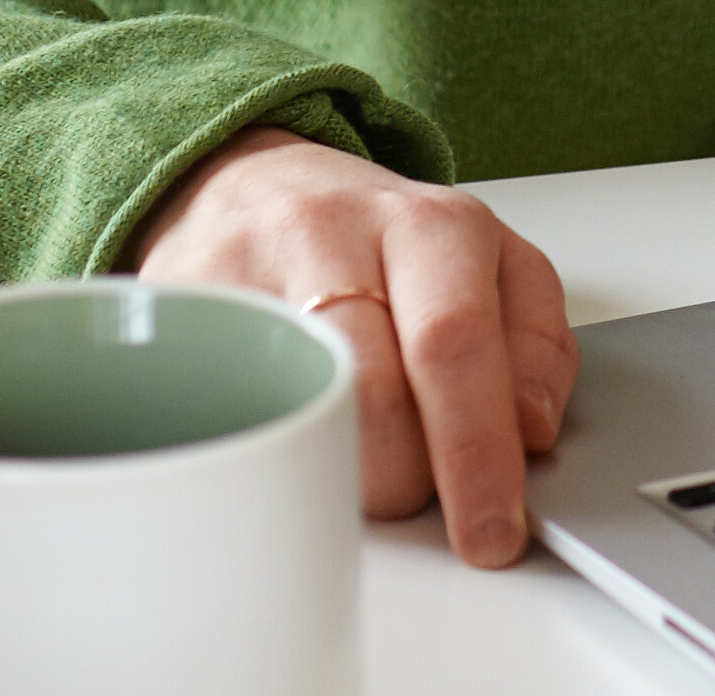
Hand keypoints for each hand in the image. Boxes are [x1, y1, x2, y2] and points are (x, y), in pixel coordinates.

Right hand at [129, 127, 577, 564]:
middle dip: (405, 479)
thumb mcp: (492, 265)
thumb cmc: (382, 242)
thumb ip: (535, 345)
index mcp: (431, 225)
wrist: (255, 182)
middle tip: (414, 493)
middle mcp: (333, 233)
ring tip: (356, 464)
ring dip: (337, 474)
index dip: (475, 452)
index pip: (454, 344)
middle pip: (370, 392)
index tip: (492, 530)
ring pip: (294, 408)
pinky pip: (229, 412)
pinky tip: (286, 437)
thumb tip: (529, 431)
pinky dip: (268, 449)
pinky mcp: (179, 308)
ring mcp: (246, 268)